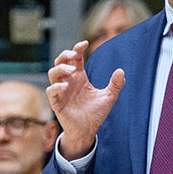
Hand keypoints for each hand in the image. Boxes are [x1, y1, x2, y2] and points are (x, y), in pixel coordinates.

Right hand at [46, 41, 124, 158]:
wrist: (88, 130)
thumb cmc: (95, 113)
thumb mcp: (108, 97)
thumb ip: (115, 85)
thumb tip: (121, 71)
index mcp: (79, 77)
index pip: (75, 58)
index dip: (77, 49)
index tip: (85, 43)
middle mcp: (69, 81)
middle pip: (60, 62)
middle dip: (65, 55)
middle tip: (73, 54)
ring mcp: (61, 92)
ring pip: (52, 74)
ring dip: (60, 68)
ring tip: (71, 69)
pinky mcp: (57, 103)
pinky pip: (51, 91)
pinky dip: (56, 87)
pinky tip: (66, 86)